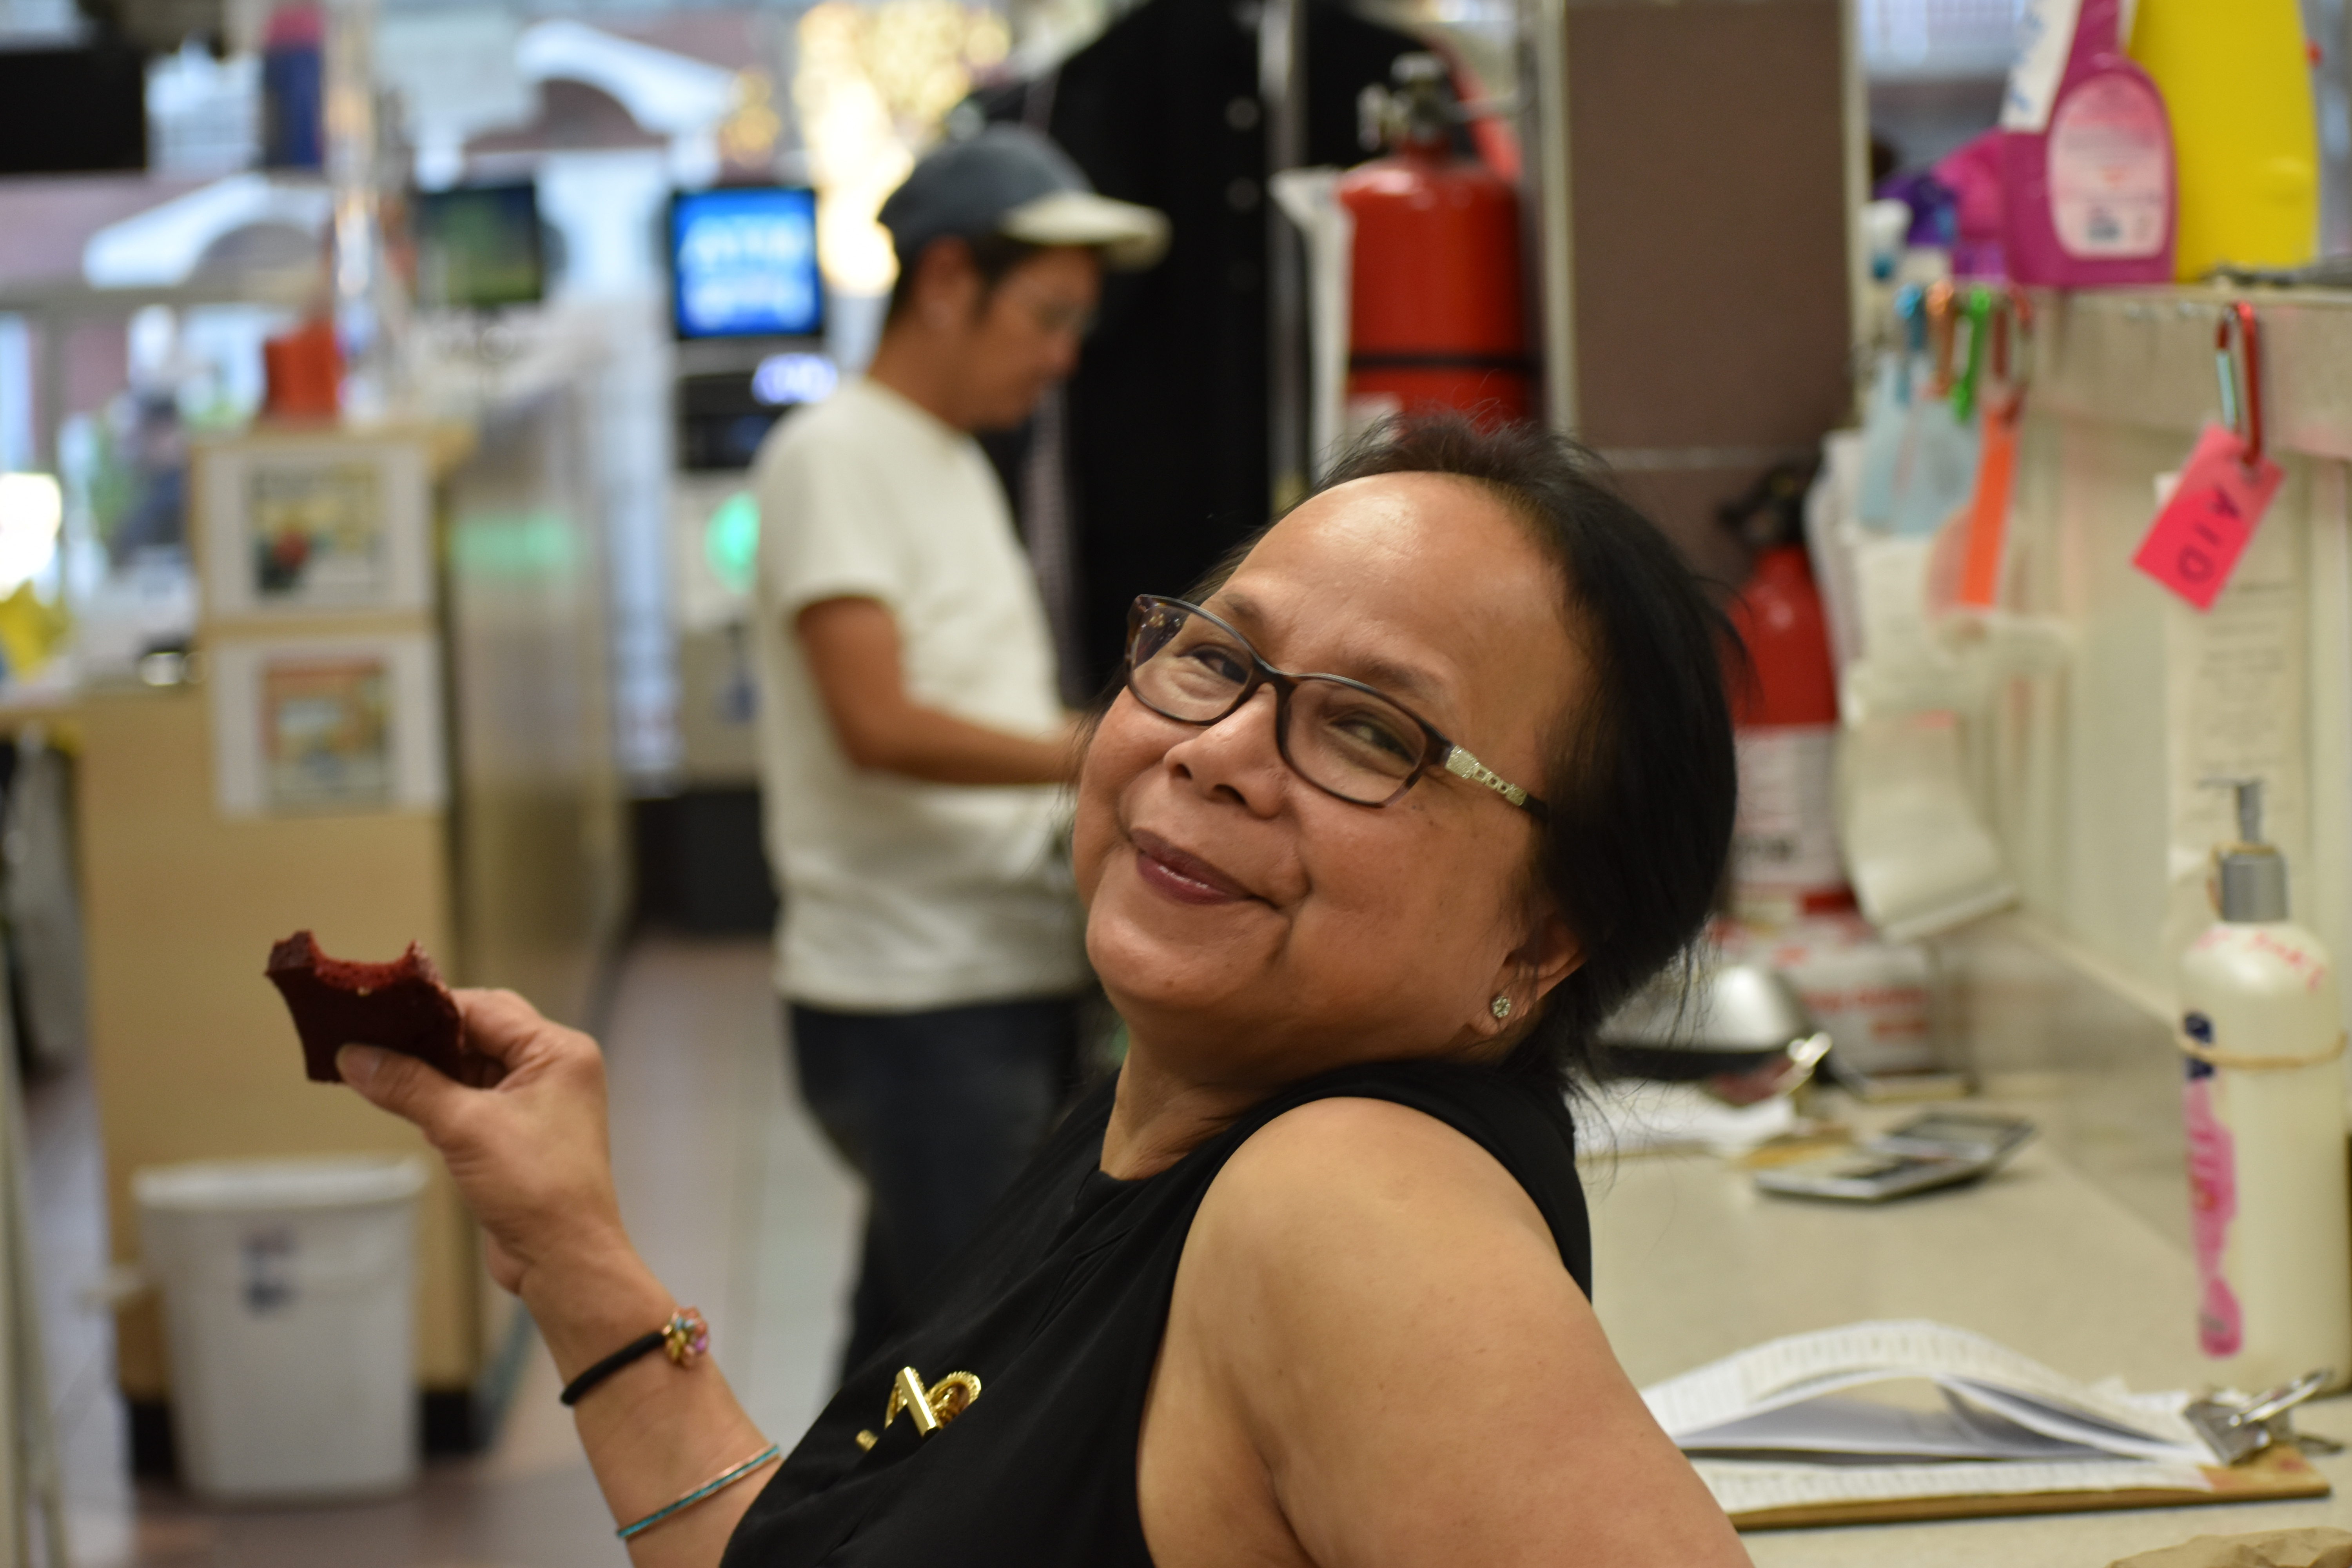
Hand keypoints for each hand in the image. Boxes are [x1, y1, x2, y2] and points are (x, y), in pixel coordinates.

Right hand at [336, 989, 630, 1302]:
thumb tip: (356, 1056)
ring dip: (429, 1072)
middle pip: (479, 1033)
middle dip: (427, 1040)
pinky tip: (405, 1103)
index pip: (485, 1008)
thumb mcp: (464, 1128)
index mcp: (559, 1051)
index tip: (377, 1012)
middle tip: (370, 1040)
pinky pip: (472, 1099)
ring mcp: (538, 1101)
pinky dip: (440, 1100)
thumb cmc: (538, 1189)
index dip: (430, 1009)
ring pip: (471, 1067)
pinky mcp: (518, 1132)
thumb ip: (408, 1086)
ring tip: (375, 1071)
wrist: (564, 1258)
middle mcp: (554, 1068)